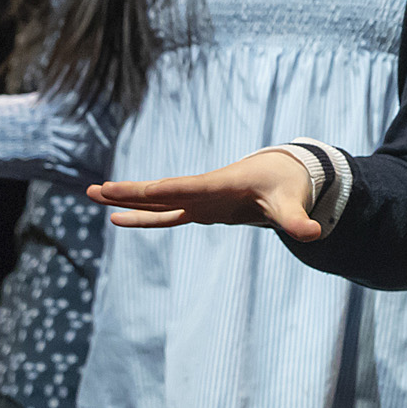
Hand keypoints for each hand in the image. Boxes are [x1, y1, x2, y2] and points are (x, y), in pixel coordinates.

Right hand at [90, 150, 321, 238]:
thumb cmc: (288, 186)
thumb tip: (314, 233)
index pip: (180, 189)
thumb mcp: (293, 205)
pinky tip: (119, 219)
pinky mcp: (201, 209)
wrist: (288, 174)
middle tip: (93, 190)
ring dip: (127, 201)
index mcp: (218, 186)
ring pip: (156, 200)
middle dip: (127, 192)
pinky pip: (166, 214)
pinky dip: (144, 216)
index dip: (151, 191)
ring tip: (92, 195)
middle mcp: (202, 190)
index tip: (120, 189)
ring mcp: (199, 200)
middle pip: (159, 192)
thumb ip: (298, 220)